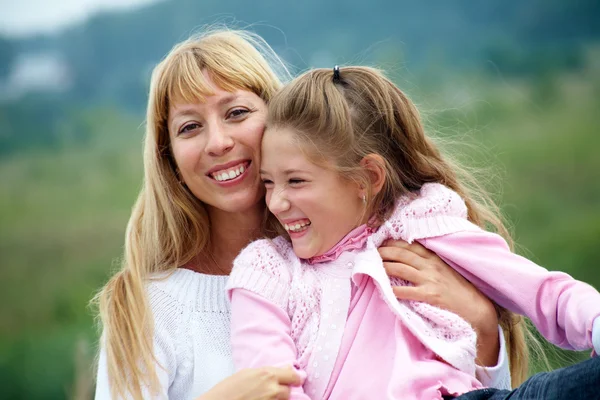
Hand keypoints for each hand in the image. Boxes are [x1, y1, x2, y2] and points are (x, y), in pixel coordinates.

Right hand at [198, 366, 301, 399]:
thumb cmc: (227, 390)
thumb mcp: (246, 373)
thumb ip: (265, 373)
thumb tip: (280, 373)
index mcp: (267, 374)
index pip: (292, 376)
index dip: (294, 378)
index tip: (295, 379)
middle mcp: (272, 388)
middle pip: (289, 390)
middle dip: (284, 390)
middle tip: (274, 391)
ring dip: (277, 399)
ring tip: (262, 397)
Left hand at [378, 239, 499, 365]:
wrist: (477, 308)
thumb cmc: (460, 290)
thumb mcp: (446, 270)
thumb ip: (430, 262)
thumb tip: (410, 257)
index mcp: (435, 258)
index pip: (410, 245)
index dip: (393, 242)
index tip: (380, 242)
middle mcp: (431, 266)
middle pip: (402, 254)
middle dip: (384, 251)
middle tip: (371, 252)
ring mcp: (430, 280)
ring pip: (401, 268)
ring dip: (384, 266)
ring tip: (373, 266)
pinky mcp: (430, 295)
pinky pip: (407, 291)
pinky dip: (393, 290)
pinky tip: (384, 289)